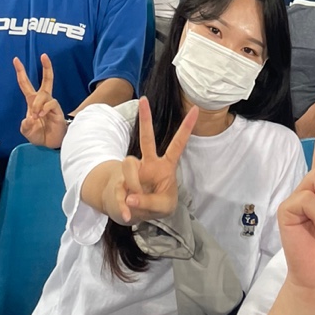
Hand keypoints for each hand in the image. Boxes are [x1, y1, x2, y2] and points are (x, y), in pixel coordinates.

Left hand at [14, 54, 66, 148]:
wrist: (50, 144)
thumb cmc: (39, 134)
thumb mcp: (26, 130)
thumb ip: (25, 125)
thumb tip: (30, 117)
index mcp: (33, 101)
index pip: (26, 83)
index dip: (21, 72)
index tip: (16, 60)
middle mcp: (43, 100)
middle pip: (47, 80)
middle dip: (46, 67)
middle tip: (44, 56)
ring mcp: (51, 104)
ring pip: (44, 94)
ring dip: (37, 104)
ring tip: (35, 115)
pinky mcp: (57, 110)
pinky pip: (51, 103)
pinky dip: (44, 108)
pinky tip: (41, 115)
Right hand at [101, 97, 199, 224]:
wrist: (132, 214)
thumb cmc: (156, 205)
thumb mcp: (163, 208)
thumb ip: (150, 203)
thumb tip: (130, 197)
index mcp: (166, 166)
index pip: (177, 144)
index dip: (186, 128)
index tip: (195, 108)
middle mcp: (148, 163)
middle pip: (146, 138)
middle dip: (145, 119)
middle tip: (144, 100)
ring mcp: (133, 171)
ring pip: (129, 164)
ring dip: (133, 185)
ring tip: (136, 203)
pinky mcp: (119, 181)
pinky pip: (119, 190)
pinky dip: (123, 206)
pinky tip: (126, 214)